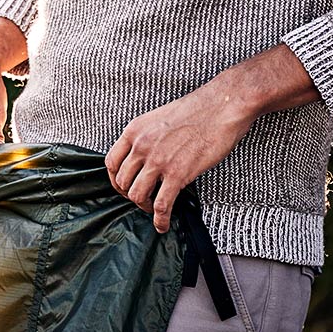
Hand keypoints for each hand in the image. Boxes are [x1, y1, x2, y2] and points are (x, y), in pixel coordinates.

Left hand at [105, 43, 318, 230]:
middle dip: (130, 195)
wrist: (221, 106)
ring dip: (144, 207)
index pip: (111, 163)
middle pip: (122, 182)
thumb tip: (144, 158)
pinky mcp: (178, 174)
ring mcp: (158, 161)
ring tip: (154, 209)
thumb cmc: (196, 111)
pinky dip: (160, 220)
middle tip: (143, 199)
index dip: (116, 180)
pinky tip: (163, 225)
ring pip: (137, 195)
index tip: (125, 186)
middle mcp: (141, 146)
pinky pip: (161, 205)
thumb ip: (146, 137)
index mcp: (134, 131)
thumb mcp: (159, 118)